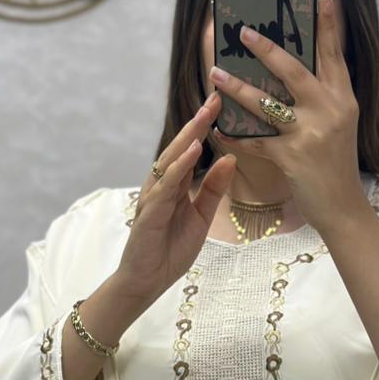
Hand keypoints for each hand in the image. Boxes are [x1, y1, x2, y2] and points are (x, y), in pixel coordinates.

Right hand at [114, 95, 235, 302]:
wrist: (147, 281)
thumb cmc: (170, 249)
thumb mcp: (201, 215)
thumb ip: (213, 188)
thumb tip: (231, 159)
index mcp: (175, 185)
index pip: (190, 149)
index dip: (204, 127)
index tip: (220, 104)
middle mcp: (161, 185)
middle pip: (180, 147)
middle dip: (197, 122)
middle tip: (215, 98)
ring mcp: (153, 197)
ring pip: (170, 160)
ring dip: (187, 138)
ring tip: (205, 117)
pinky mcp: (150, 212)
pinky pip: (166, 185)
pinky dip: (178, 167)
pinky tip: (192, 151)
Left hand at [209, 0, 366, 231]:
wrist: (343, 207)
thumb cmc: (336, 163)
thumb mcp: (339, 123)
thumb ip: (324, 97)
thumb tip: (295, 69)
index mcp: (342, 98)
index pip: (333, 55)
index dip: (326, 26)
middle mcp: (329, 111)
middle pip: (293, 70)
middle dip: (266, 49)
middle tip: (244, 31)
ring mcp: (310, 133)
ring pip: (266, 102)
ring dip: (236, 87)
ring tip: (215, 73)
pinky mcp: (290, 157)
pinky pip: (254, 141)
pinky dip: (233, 136)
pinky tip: (216, 129)